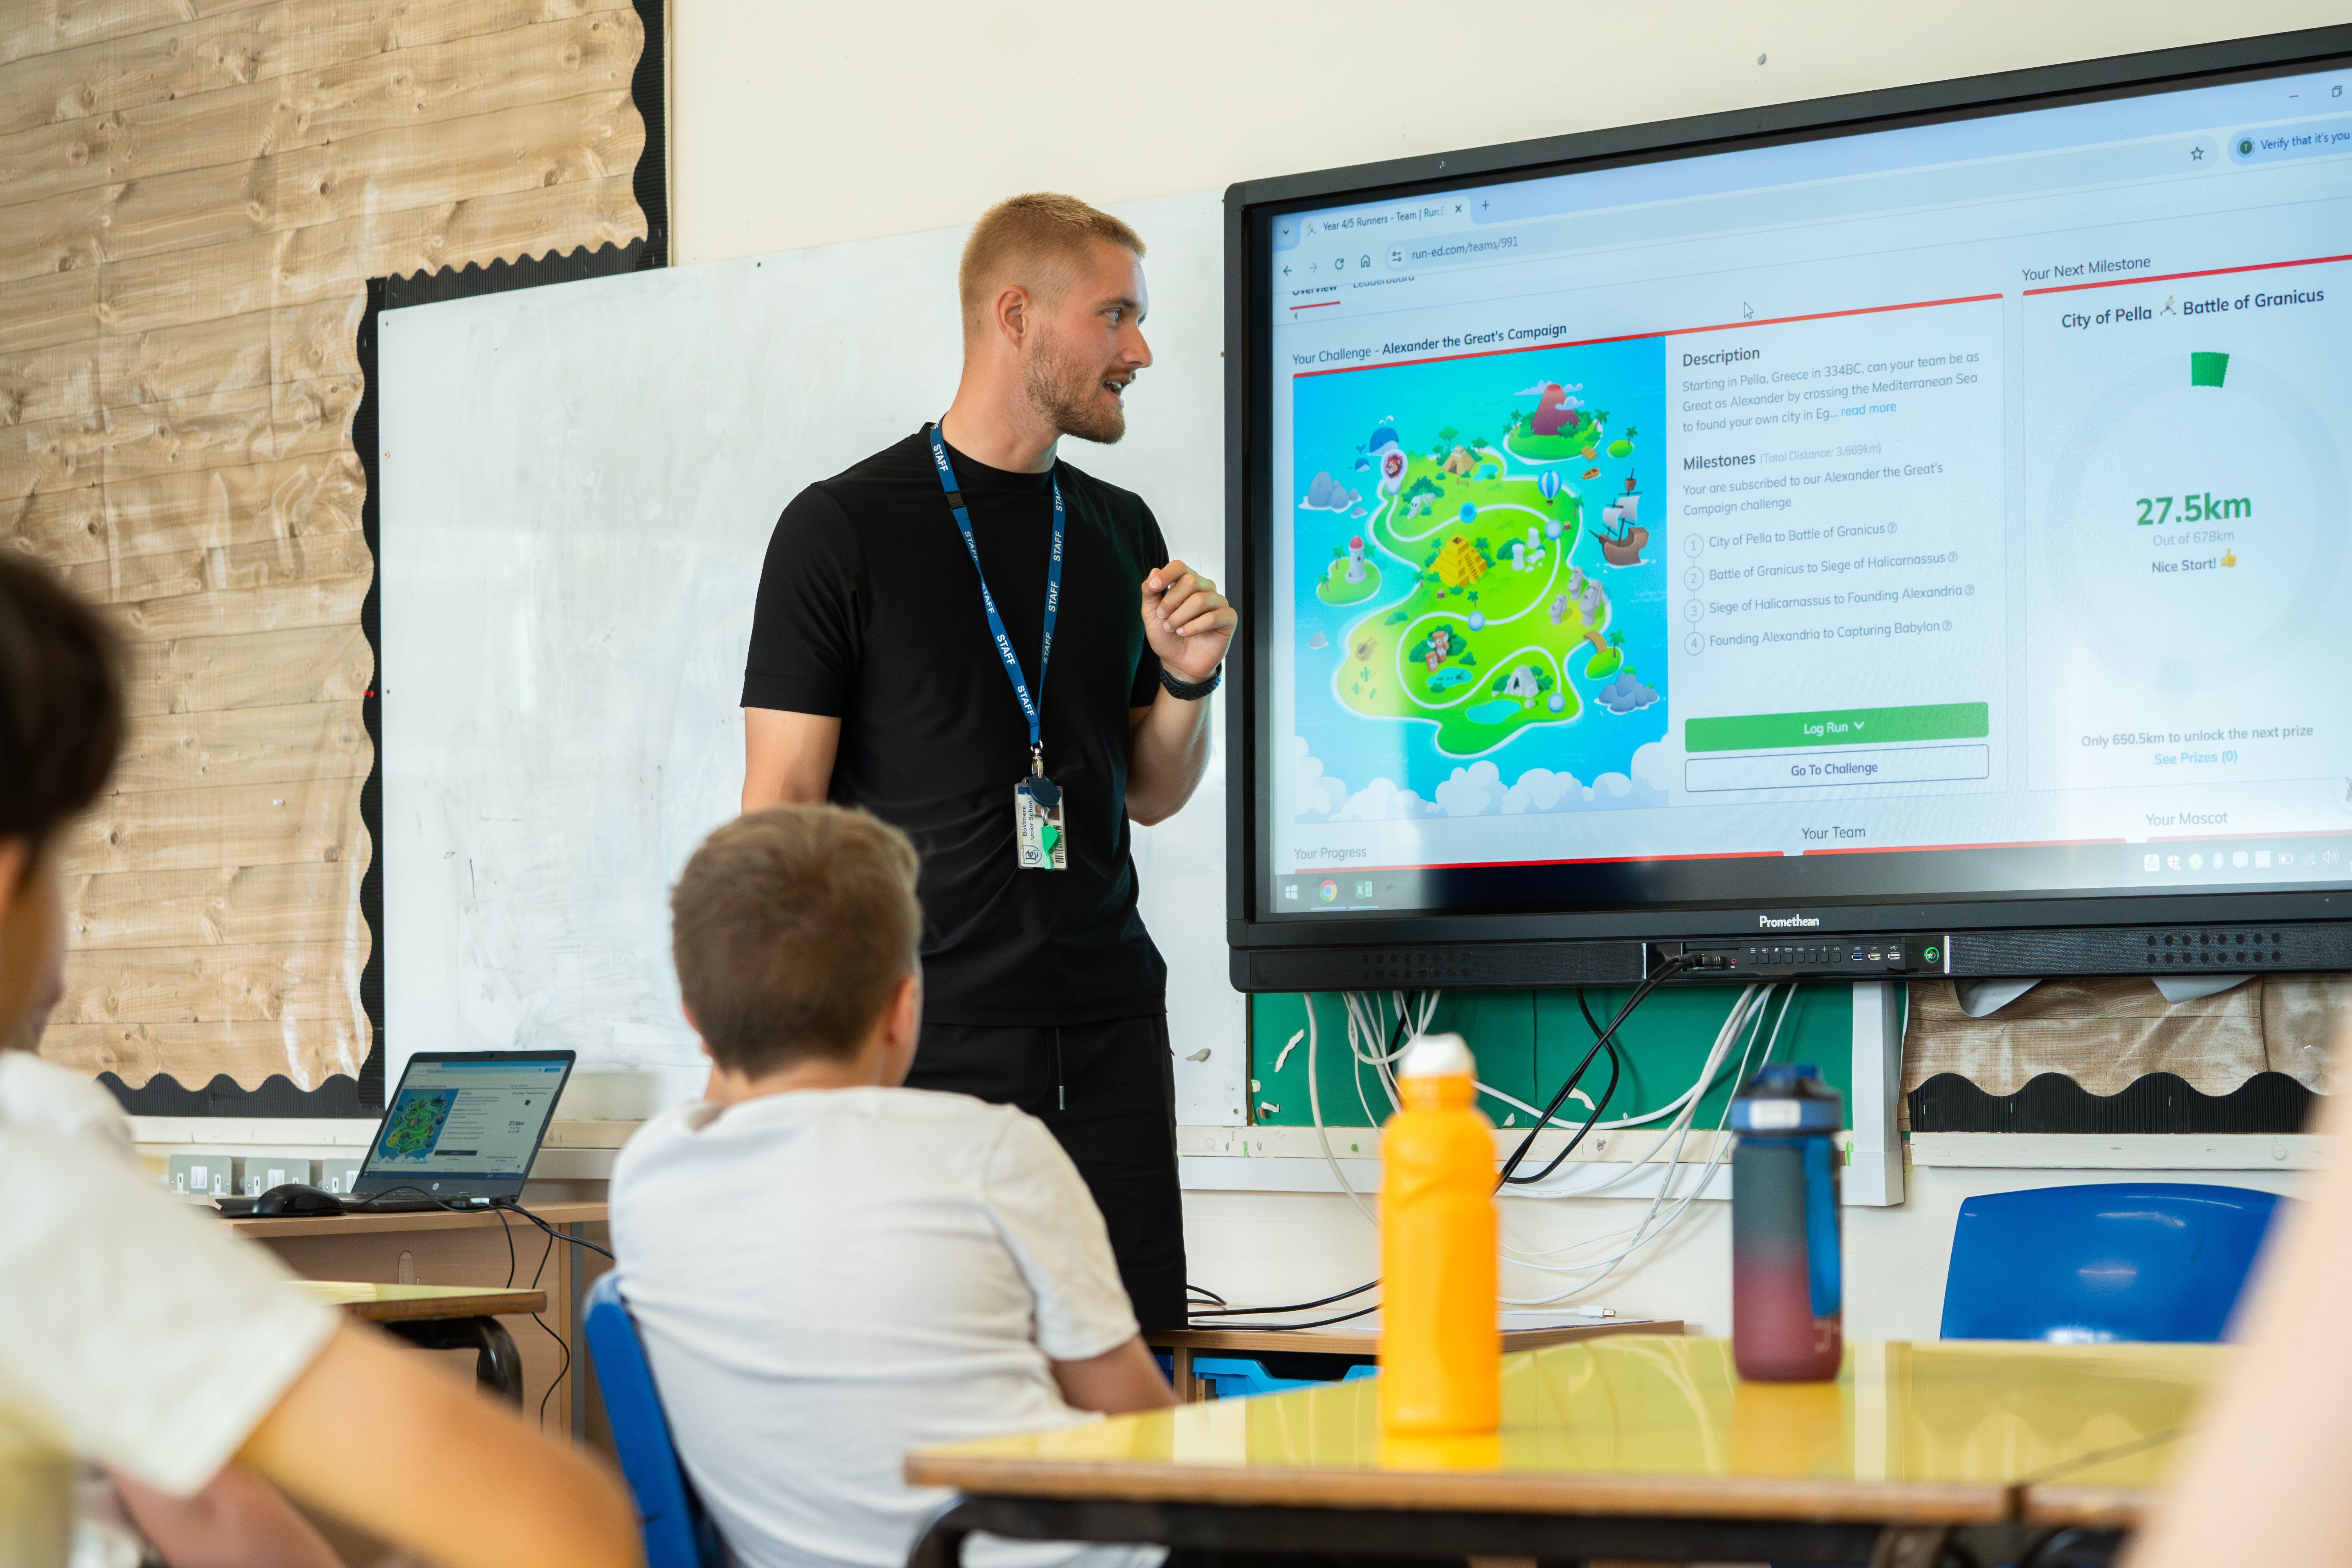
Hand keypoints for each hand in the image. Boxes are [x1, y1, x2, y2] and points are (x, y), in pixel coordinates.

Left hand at [1140, 560, 1235, 682]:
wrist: (1180, 663)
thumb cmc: (1168, 637)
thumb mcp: (1151, 616)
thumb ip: (1150, 594)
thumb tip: (1153, 572)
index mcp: (1187, 583)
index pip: (1180, 566)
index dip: (1166, 575)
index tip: (1154, 588)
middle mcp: (1205, 588)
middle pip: (1190, 580)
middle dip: (1171, 602)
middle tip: (1163, 618)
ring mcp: (1218, 602)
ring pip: (1200, 600)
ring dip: (1180, 617)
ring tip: (1173, 629)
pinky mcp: (1228, 618)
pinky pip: (1212, 617)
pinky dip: (1194, 627)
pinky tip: (1185, 634)